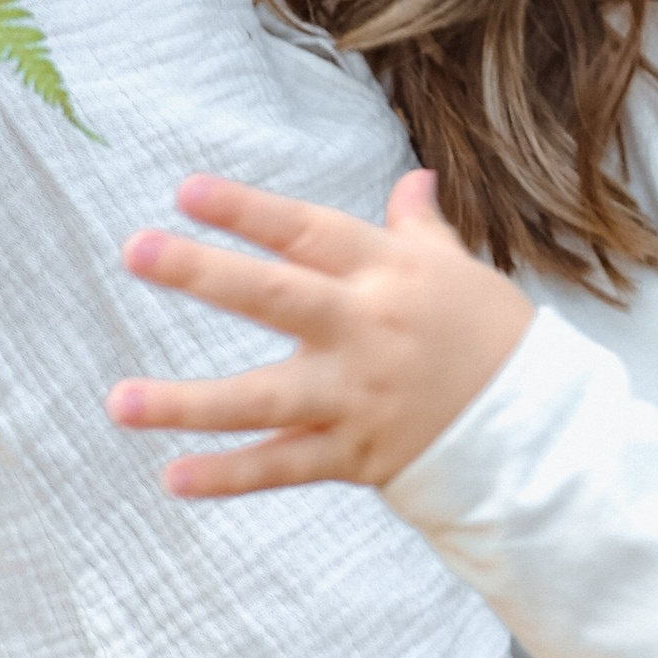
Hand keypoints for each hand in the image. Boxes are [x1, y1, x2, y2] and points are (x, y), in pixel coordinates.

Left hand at [111, 169, 531, 496]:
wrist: (539, 430)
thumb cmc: (491, 338)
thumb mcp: (459, 272)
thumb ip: (420, 228)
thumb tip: (413, 178)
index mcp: (387, 274)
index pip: (307, 232)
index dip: (248, 210)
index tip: (184, 189)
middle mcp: (366, 330)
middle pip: (276, 297)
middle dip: (204, 273)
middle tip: (136, 250)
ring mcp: (356, 397)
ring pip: (263, 398)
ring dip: (188, 403)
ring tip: (118, 400)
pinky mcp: (354, 454)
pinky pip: (283, 468)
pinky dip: (230, 477)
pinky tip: (172, 479)